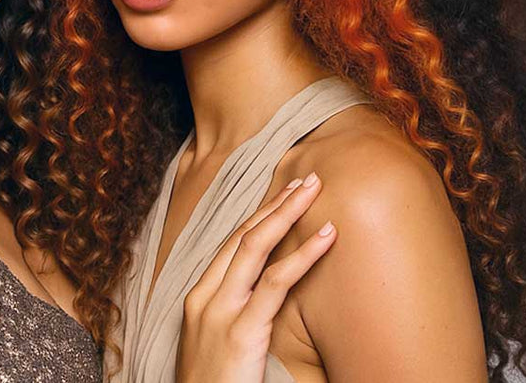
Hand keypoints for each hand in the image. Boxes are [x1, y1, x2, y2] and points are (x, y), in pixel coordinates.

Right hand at [174, 173, 334, 382]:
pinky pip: (274, 283)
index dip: (260, 214)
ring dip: (287, 212)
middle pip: (242, 233)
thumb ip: (239, 317)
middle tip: (306, 178)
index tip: (285, 192)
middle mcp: (205, 296)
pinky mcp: (240, 332)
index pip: (231, 242)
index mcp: (199, 297)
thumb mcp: (220, 347)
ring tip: (316, 191)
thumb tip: (270, 295)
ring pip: (255, 245)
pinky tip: (326, 238)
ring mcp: (219, 312)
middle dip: (275, 201)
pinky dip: (303, 255)